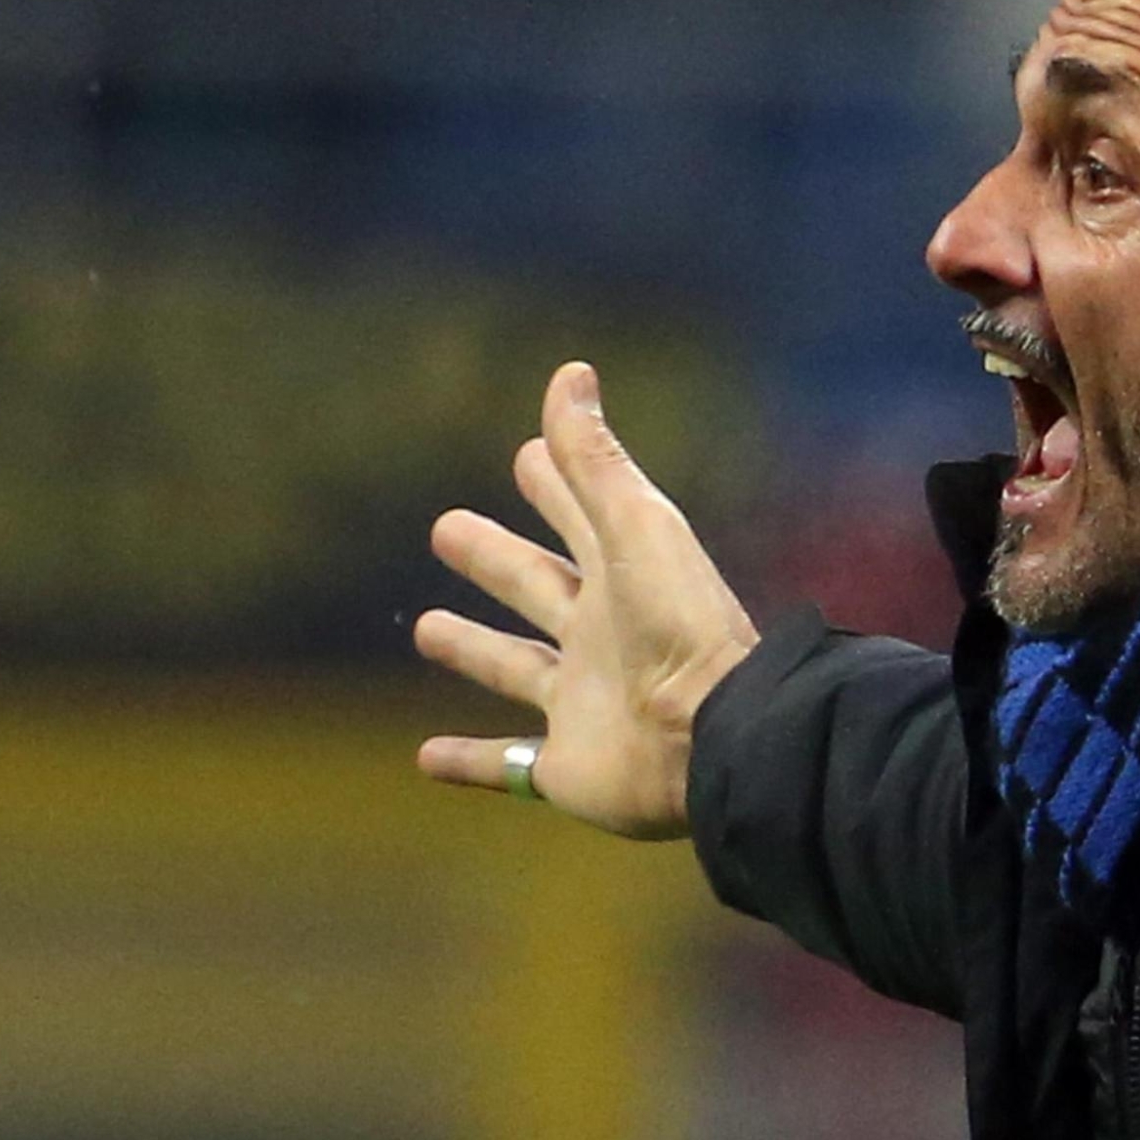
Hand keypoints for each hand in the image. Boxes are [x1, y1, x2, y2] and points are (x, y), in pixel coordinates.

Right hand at [414, 362, 758, 838]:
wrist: (716, 734)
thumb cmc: (681, 624)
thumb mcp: (637, 527)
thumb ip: (596, 459)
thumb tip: (571, 372)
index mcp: (623, 577)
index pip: (581, 516)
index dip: (554, 482)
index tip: (529, 451)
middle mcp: (602, 637)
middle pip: (537, 586)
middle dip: (497, 558)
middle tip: (447, 528)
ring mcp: (584, 703)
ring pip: (516, 670)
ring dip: (475, 651)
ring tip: (427, 629)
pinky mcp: (569, 767)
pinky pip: (509, 765)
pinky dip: (469, 762)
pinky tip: (423, 758)